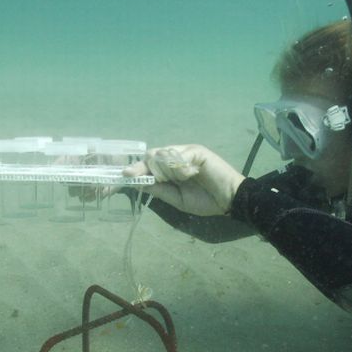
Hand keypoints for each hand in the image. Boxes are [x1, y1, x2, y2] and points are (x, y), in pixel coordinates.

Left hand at [123, 145, 244, 215]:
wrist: (229, 200)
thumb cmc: (205, 200)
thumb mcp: (177, 199)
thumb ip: (159, 190)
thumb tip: (137, 183)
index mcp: (168, 170)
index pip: (146, 166)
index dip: (134, 170)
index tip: (121, 176)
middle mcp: (174, 158)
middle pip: (150, 156)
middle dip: (142, 168)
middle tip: (138, 176)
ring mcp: (185, 152)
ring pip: (161, 153)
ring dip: (163, 169)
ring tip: (178, 179)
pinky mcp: (196, 151)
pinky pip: (179, 154)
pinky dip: (179, 166)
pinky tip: (188, 174)